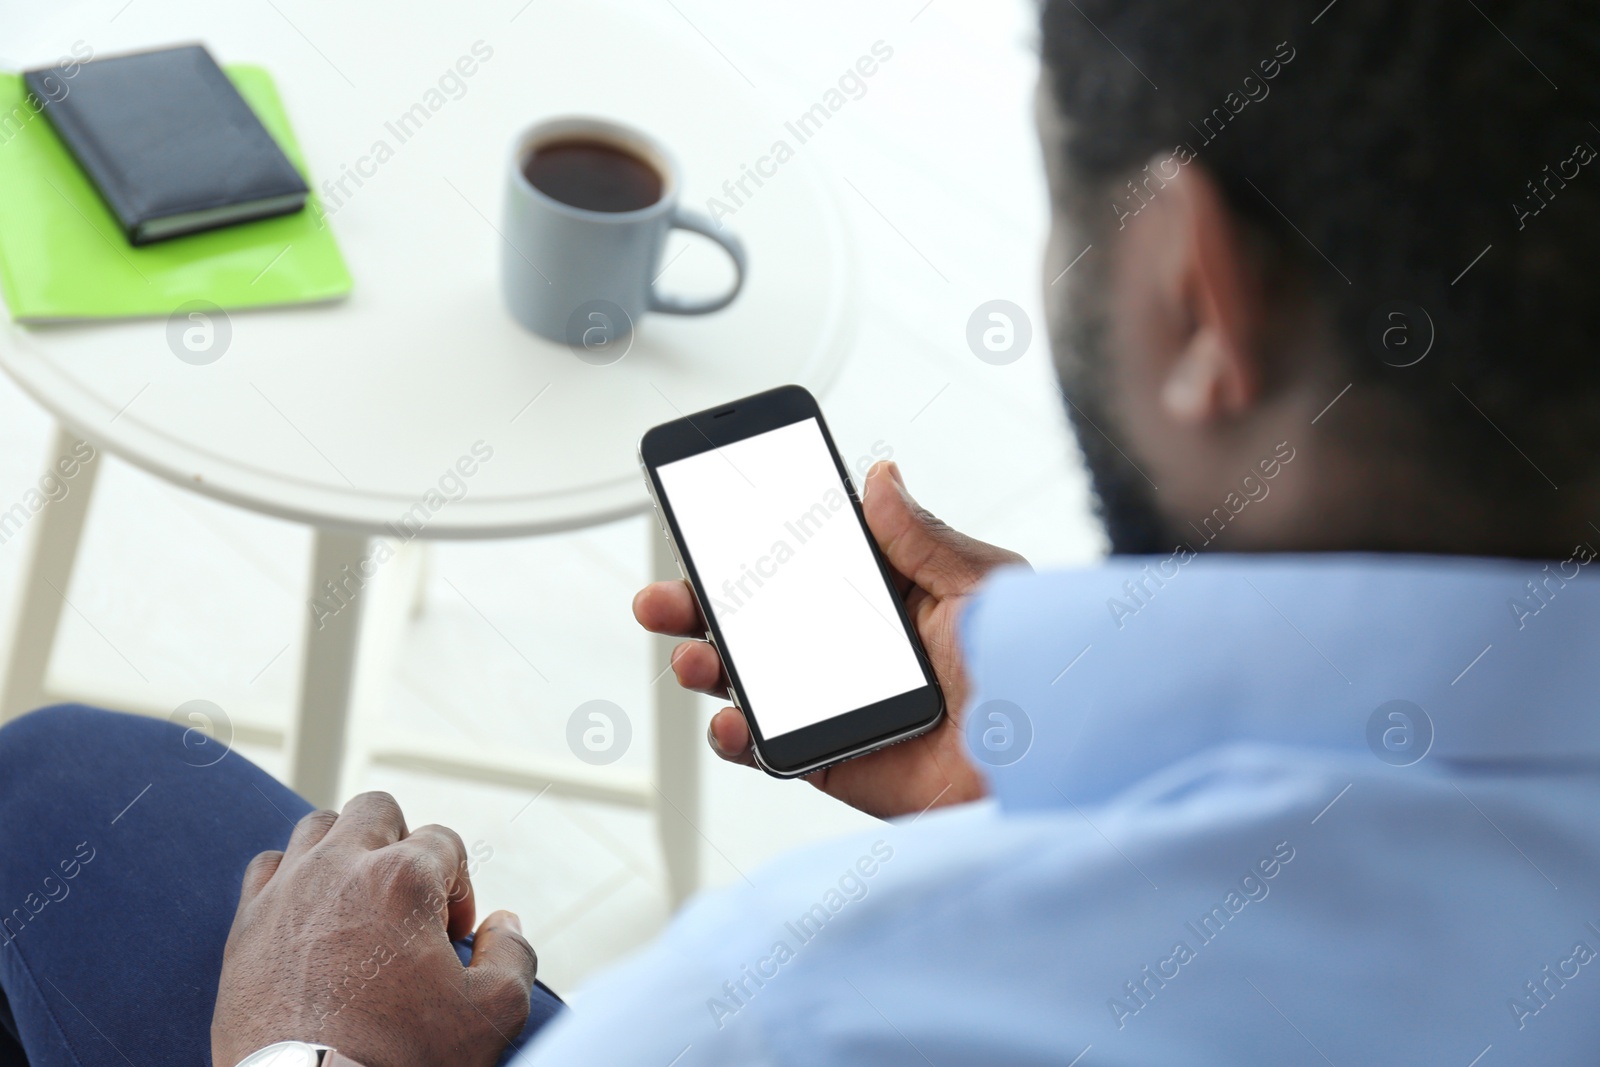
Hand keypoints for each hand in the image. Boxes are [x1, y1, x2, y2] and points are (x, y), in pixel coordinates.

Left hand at [212, 792, 537, 1066]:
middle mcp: (341, 867)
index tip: (451, 937)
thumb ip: (513, 952)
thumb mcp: (494, 1013)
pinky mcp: (245, 926)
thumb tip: (501, 922)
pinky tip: (309, 921)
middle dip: (402, 843)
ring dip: (345, 852)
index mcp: (405, 877)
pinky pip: (267, 868)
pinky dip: (291, 880)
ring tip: (359, 903)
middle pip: (376, 811)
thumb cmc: (403, 1060)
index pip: (445, 842)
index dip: (460, 886)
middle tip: (409, 903)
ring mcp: (286, 892)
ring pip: (318, 828)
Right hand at [634, 461, 1028, 819]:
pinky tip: (730, 720)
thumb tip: (880, 476)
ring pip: (755, 681)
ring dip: (709, 667)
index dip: (756, 546)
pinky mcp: (840, 762)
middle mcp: (861, 649)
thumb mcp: (981, 586)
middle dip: (703, 609)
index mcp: (894, 596)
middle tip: (664, 599)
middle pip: (762, 621)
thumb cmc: (1037, 674)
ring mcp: (844, 705)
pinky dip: (739, 737)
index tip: (707, 529)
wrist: (1053, 768)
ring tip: (693, 659)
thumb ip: (922, 537)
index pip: (809, 561)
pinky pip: (774, 749)